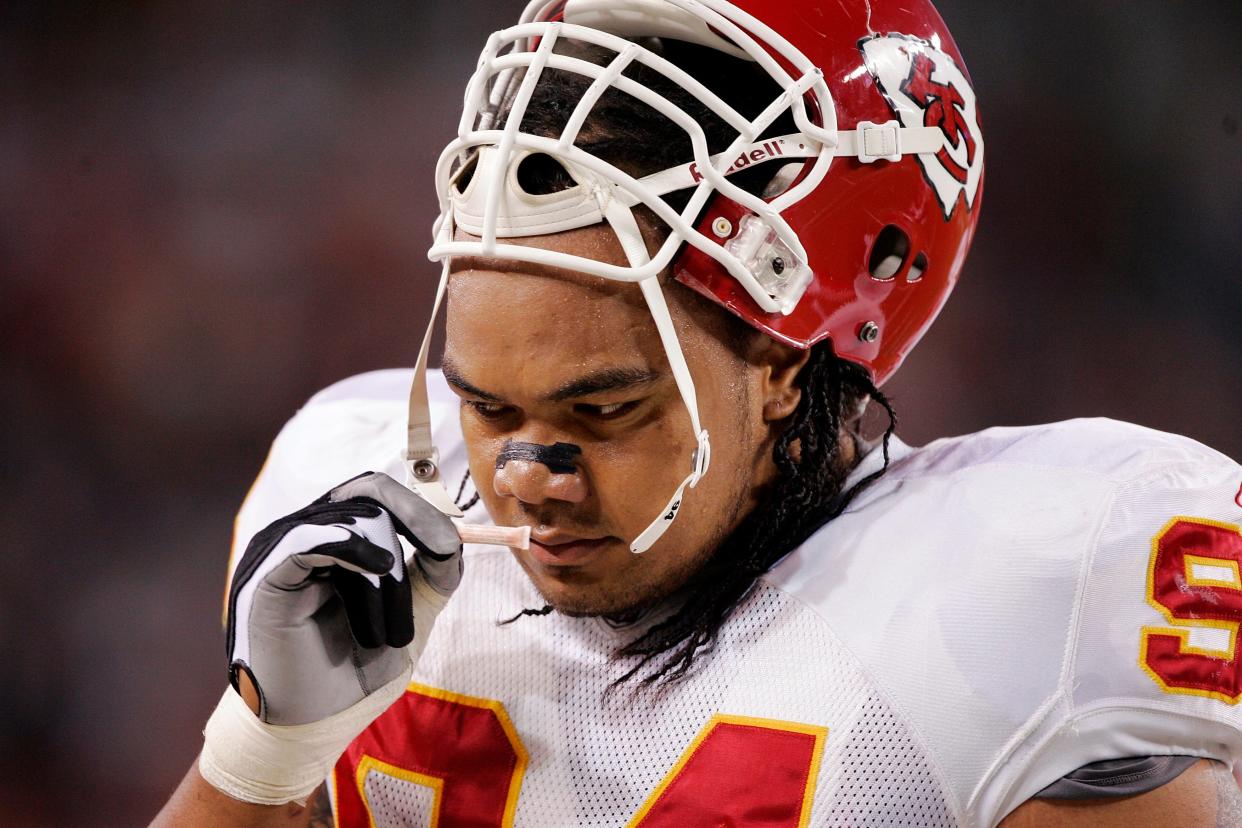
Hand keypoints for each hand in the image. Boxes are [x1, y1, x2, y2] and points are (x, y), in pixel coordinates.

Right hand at [226, 471, 462, 724]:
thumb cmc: (355, 671)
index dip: (416, 510)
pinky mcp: (264, 576)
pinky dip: (353, 548)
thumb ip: (434, 569)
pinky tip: (378, 570)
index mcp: (331, 538)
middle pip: (368, 499)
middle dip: (402, 559)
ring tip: (381, 637)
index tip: (447, 545)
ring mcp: (279, 551)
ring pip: (352, 521)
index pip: (374, 492)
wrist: (314, 727)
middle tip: (402, 628)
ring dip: (384, 581)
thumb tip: (453, 532)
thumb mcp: (413, 612)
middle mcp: (301, 535)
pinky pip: (310, 537)